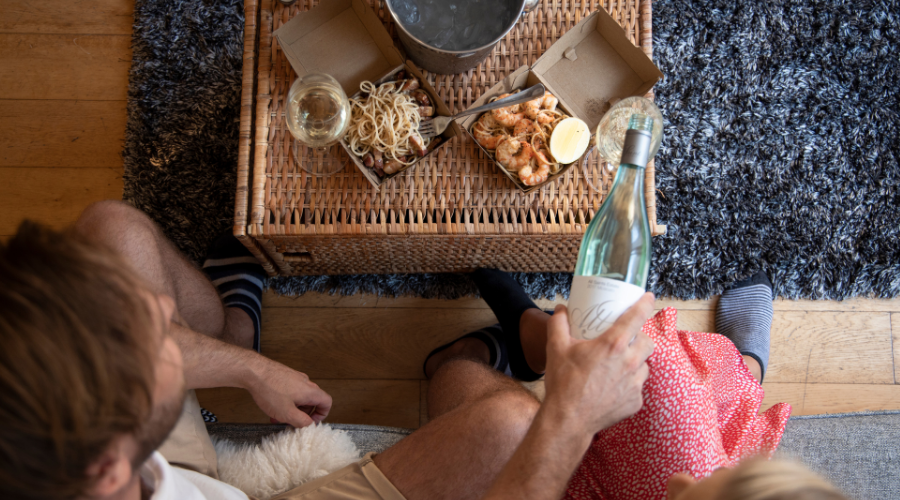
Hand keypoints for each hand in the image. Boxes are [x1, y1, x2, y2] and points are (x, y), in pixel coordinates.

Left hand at [244, 358, 332, 426]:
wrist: (253, 371)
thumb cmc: (269, 390)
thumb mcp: (287, 413)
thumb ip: (302, 422)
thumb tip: (310, 425)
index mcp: (310, 391)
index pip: (327, 402)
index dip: (322, 415)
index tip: (311, 423)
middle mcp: (305, 382)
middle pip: (312, 401)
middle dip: (302, 414)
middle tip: (291, 422)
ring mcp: (295, 378)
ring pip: (299, 397)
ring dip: (292, 409)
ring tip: (278, 417)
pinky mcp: (285, 376)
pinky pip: (290, 392)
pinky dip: (285, 401)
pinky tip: (272, 407)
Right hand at [542, 293, 655, 433]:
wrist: (568, 420)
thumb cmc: (563, 383)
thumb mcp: (556, 348)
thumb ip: (559, 324)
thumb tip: (562, 309)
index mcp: (614, 345)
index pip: (637, 317)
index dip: (645, 304)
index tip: (648, 297)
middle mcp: (630, 362)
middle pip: (648, 342)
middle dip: (640, 337)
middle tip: (626, 339)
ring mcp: (635, 384)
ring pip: (644, 365)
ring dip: (635, 361)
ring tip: (619, 364)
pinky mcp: (635, 402)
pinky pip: (637, 386)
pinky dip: (628, 383)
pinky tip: (613, 386)